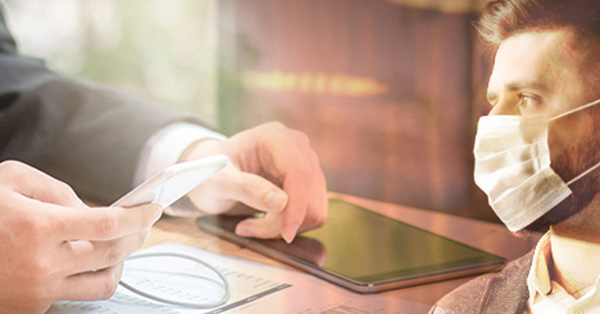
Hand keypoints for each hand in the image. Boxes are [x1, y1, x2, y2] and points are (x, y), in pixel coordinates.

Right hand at [0, 160, 161, 312]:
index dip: (137, 216)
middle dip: (137, 236)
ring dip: (121, 263)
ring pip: (103, 283)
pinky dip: (92, 278)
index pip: (108, 224)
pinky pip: (77, 296)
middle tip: (144, 224)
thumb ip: (57, 190)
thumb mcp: (10, 180)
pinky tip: (91, 263)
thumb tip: (91, 209)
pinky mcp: (32, 308)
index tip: (152, 208)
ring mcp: (37, 291)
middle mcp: (41, 264)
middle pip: (113, 253)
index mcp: (37, 227)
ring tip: (123, 246)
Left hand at [180, 122, 327, 242]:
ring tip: (250, 224)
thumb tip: (281, 201)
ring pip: (313, 209)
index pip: (300, 174)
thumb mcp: (218, 181)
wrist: (211, 175)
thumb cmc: (210, 172)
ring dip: (283, 226)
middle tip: (246, 228)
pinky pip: (311, 214)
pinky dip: (288, 225)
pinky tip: (264, 221)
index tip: (286, 234)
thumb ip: (246, 188)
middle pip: (309, 195)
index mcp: (275, 137)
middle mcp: (297, 147)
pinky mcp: (309, 183)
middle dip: (282, 220)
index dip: (297, 207)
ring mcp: (306, 165)